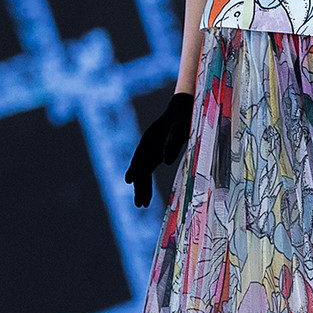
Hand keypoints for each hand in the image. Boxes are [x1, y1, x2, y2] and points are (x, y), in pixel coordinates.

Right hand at [125, 93, 193, 207]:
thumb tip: (166, 162)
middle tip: (140, 203)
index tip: (129, 181)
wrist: (183, 108)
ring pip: (143, 172)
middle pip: (140, 168)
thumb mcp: (180, 127)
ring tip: (141, 204)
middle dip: (140, 185)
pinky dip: (146, 182)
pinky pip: (148, 170)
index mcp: (150, 138)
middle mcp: (147, 146)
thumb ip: (172, 142)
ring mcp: (151, 150)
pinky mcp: (156, 154)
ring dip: (142, 187)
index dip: (135, 169)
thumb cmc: (182, 117)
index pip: (140, 157)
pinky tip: (144, 194)